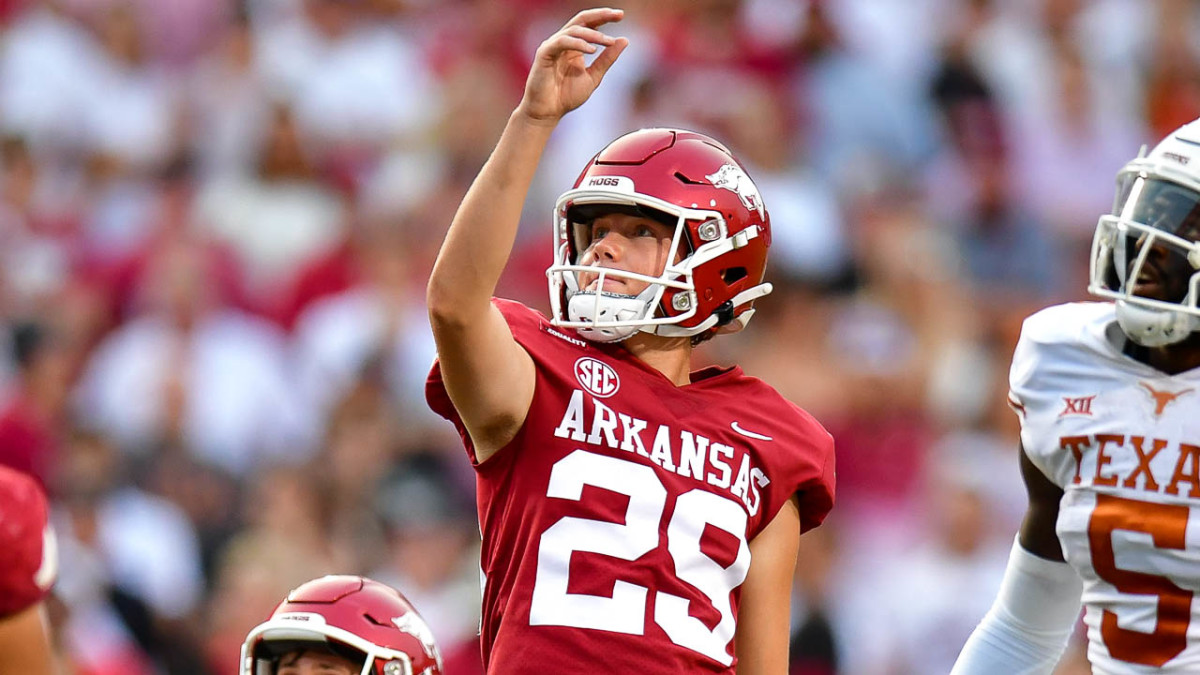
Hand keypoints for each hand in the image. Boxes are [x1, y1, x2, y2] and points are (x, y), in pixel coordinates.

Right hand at [517, 8, 628, 124]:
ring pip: (574, 30)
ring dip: (593, 34)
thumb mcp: (593, 76)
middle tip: (618, 15)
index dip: (604, 17)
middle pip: (581, 19)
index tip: (621, 15)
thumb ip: (607, 59)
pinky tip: (592, 50)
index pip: (589, 24)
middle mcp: (563, 42)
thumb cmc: (566, 96)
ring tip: (608, 42)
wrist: (548, 113)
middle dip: (600, 15)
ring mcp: (552, 46)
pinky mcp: (544, 53)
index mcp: (574, 46)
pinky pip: (562, 41)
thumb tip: (624, 40)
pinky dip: (578, 43)